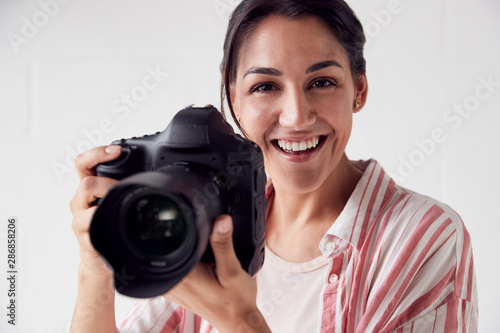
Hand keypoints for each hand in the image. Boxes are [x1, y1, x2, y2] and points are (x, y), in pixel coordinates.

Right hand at [69, 145, 121, 274]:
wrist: (100, 258)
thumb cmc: (110, 225)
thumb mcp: (116, 201)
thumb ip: (127, 186)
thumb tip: (160, 175)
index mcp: (88, 189)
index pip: (83, 164)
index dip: (97, 154)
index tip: (116, 150)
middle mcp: (80, 201)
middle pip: (86, 183)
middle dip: (108, 183)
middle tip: (122, 189)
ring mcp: (80, 220)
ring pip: (86, 201)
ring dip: (107, 200)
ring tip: (120, 206)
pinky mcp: (86, 237)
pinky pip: (91, 226)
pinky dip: (101, 221)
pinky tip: (111, 223)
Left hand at [164, 215, 269, 332]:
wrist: (238, 322)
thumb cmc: (236, 301)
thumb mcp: (232, 270)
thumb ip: (223, 244)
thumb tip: (221, 220)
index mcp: (184, 274)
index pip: (173, 240)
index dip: (186, 229)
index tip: (202, 231)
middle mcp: (174, 282)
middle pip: (172, 247)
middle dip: (190, 241)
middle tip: (211, 254)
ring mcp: (173, 288)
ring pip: (174, 257)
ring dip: (189, 253)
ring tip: (208, 261)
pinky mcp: (177, 291)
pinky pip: (177, 268)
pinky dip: (188, 263)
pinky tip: (202, 267)